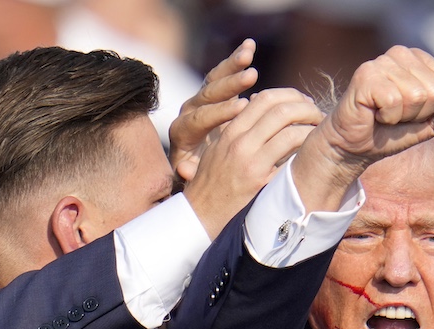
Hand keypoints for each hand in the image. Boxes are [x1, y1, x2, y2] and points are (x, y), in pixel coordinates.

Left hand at [169, 38, 257, 181]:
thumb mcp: (191, 178)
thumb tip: (185, 169)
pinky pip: (223, 73)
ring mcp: (202, 100)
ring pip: (214, 79)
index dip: (220, 112)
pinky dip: (235, 59)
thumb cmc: (198, 175)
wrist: (196, 164)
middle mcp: (189, 111)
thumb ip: (190, 173)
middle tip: (251, 76)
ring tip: (248, 55)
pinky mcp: (215, 93)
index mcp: (183, 132)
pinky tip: (249, 46)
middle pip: (207, 94)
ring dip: (231, 66)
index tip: (242, 108)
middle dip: (229, 85)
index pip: (200, 119)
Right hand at [171, 39, 323, 238]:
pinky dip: (307, 153)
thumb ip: (237, 127)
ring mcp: (252, 163)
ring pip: (291, 132)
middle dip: (307, 108)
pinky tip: (314, 156)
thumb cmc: (211, 183)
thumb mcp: (218, 148)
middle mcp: (241, 143)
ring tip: (320, 134)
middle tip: (318, 116)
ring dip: (312, 130)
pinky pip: (292, 160)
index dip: (290, 96)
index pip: (265, 99)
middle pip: (282, 110)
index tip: (303, 102)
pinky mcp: (262, 184)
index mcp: (231, 131)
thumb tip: (256, 104)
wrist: (200, 217)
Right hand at [292, 46, 433, 213]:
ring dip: (402, 117)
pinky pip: (394, 101)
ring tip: (384, 115)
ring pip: (416, 96)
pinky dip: (388, 117)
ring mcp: (382, 61)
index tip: (412, 113)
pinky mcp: (366, 75)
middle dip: (418, 114)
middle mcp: (401, 53)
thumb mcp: (426, 126)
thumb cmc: (389, 132)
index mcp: (419, 59)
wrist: (354, 146)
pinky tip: (374, 114)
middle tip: (396, 116)